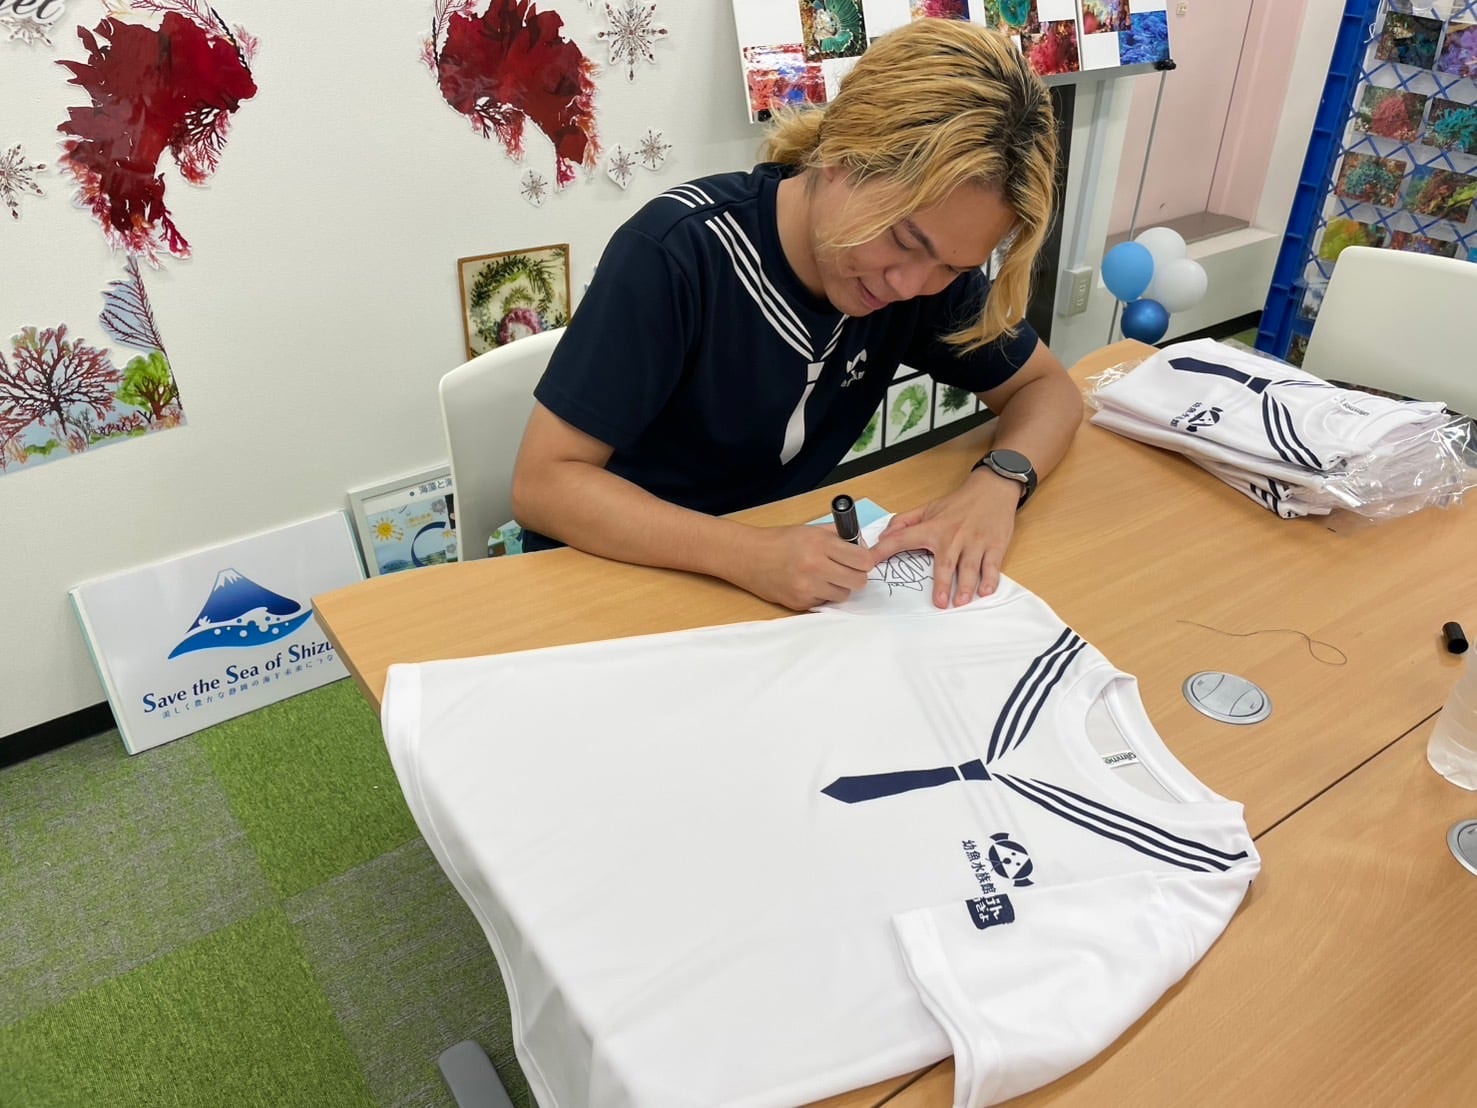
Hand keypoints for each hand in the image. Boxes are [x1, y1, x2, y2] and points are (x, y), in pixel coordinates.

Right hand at [728, 524, 873, 610]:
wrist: (748, 556)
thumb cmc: (780, 540)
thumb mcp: (811, 530)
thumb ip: (840, 536)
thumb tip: (865, 548)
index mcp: (820, 544)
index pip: (863, 560)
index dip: (865, 560)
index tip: (861, 559)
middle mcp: (814, 566)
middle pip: (858, 581)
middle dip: (856, 576)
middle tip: (847, 570)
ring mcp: (806, 588)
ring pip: (843, 595)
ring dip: (839, 587)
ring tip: (825, 576)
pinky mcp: (799, 603)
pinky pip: (824, 602)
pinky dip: (821, 594)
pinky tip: (808, 584)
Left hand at [867, 473, 1020, 608]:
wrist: (993, 489)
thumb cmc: (959, 503)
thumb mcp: (928, 508)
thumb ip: (904, 522)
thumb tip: (883, 535)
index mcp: (933, 528)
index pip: (903, 539)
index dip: (884, 551)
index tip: (871, 564)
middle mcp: (953, 537)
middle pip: (946, 563)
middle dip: (942, 584)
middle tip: (939, 603)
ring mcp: (975, 542)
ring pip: (970, 567)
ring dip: (966, 586)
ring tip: (960, 601)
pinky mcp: (995, 546)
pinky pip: (992, 565)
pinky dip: (990, 579)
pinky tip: (985, 591)